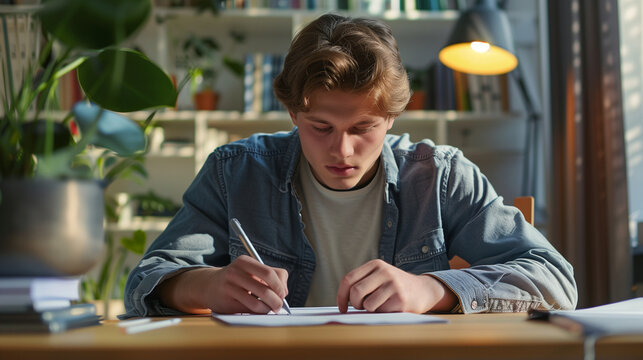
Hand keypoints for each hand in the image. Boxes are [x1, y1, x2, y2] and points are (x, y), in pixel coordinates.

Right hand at [159, 255, 288, 313]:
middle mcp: (235, 272)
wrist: (209, 286)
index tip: (283, 294)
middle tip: (279, 305)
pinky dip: (258, 312)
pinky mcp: (225, 302)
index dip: (280, 286)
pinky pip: (248, 310)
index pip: (269, 273)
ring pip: (257, 303)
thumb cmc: (238, 279)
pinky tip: (257, 310)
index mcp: (245, 262)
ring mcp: (229, 287)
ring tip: (268, 309)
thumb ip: (273, 275)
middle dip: (277, 300)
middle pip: (265, 288)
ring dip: (268, 309)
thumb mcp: (252, 271)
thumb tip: (285, 291)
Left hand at [336, 259, 456, 312]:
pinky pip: (380, 311)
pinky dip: (381, 313)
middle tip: (361, 307)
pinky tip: (390, 307)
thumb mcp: (379, 276)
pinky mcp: (400, 299)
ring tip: (379, 305)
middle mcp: (384, 272)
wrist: (423, 290)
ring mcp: (393, 284)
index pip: (348, 279)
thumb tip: (342, 301)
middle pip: (356, 292)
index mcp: (375, 265)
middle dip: (355, 304)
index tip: (341, 307)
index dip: (341, 295)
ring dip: (369, 310)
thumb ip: (362, 282)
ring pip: (367, 304)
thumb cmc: (394, 286)